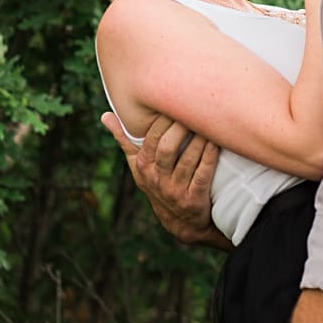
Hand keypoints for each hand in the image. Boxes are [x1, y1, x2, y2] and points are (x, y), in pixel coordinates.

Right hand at [101, 111, 230, 249]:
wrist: (179, 221)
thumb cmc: (157, 182)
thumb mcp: (138, 165)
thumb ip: (124, 139)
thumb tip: (105, 115)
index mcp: (143, 166)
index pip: (152, 137)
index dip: (165, 118)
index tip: (177, 101)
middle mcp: (156, 178)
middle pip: (168, 146)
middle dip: (182, 126)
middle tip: (196, 108)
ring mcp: (175, 190)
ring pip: (188, 158)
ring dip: (200, 138)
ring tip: (210, 122)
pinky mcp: (193, 199)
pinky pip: (203, 173)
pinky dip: (210, 155)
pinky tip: (217, 142)